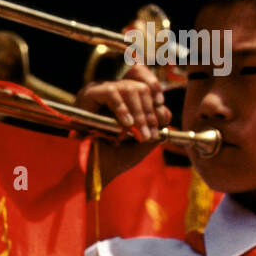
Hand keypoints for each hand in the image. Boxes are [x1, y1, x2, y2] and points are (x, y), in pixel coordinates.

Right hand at [75, 62, 173, 187]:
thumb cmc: (117, 157)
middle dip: (150, 113)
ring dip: (138, 112)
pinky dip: (122, 109)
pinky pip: (111, 93)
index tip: (163, 119)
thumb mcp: (142, 143)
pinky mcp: (89, 93)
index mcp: (129, 101)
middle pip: (141, 89)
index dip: (157, 101)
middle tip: (150, 134)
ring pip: (129, 89)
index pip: (149, 90)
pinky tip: (127, 124)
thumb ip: (155, 129)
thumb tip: (166, 115)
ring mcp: (102, 91)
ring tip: (139, 131)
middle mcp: (117, 93)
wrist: (92, 167)